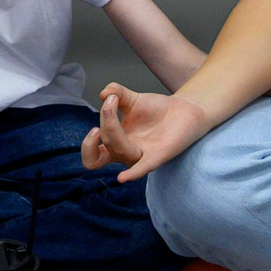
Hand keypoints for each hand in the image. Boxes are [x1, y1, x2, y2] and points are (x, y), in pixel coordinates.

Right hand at [82, 83, 206, 181]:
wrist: (182, 109)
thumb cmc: (155, 110)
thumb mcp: (130, 97)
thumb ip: (115, 92)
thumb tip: (104, 94)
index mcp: (115, 146)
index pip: (94, 154)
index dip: (88, 144)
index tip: (94, 125)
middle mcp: (126, 154)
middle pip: (106, 145)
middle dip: (105, 120)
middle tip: (111, 101)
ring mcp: (141, 156)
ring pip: (119, 150)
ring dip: (112, 126)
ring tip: (115, 101)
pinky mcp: (158, 156)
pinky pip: (143, 168)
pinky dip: (132, 174)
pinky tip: (122, 177)